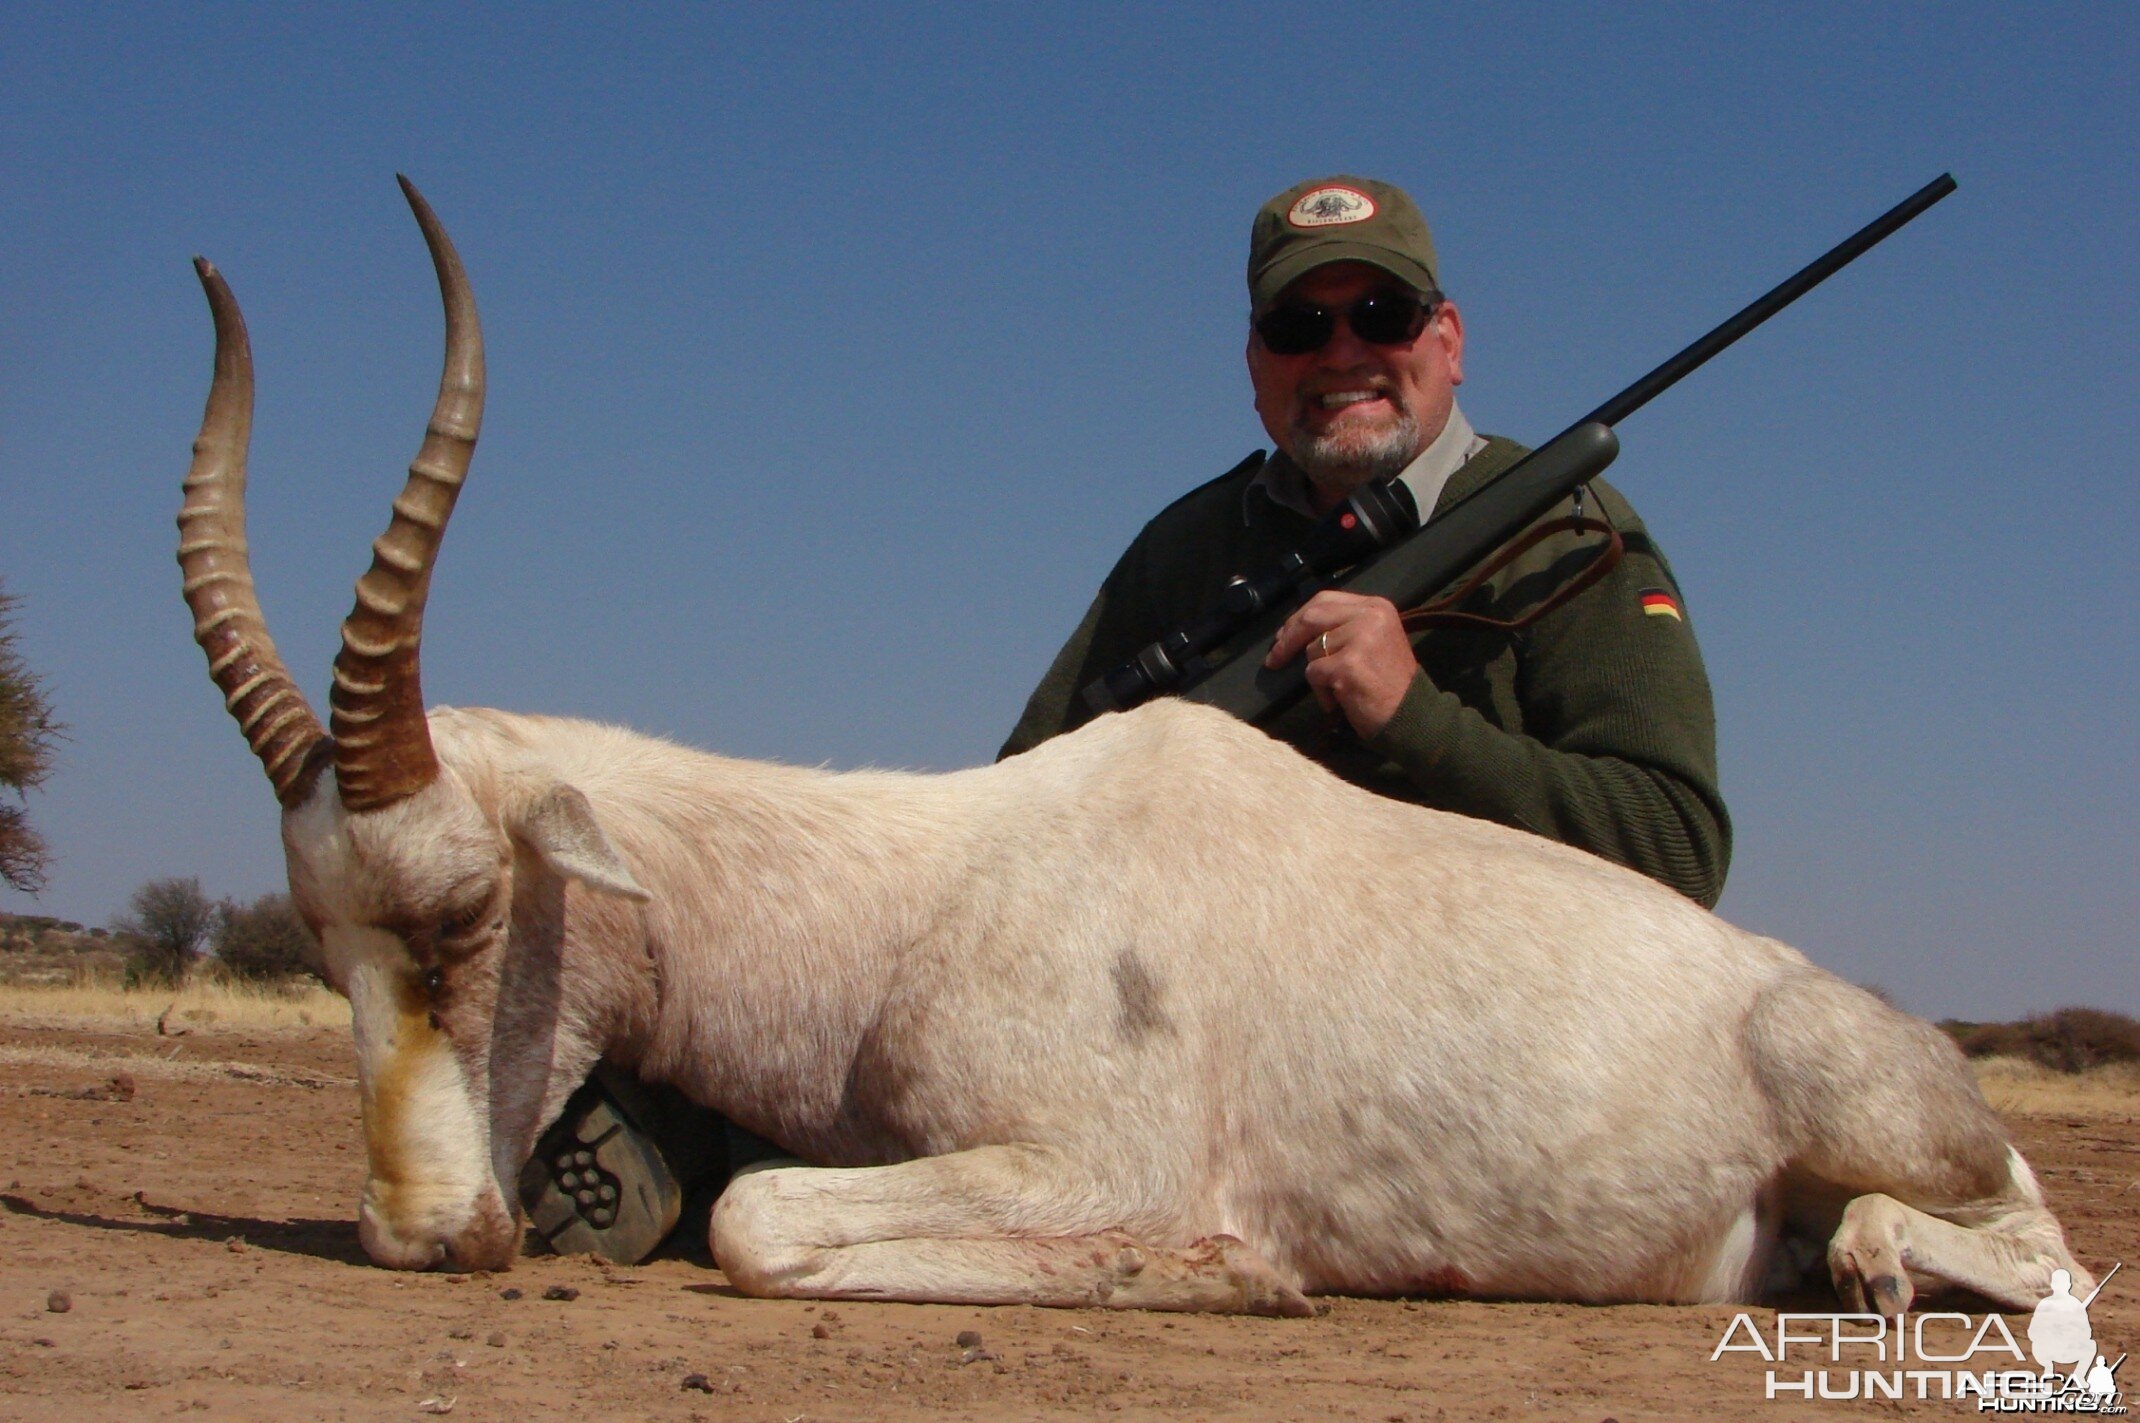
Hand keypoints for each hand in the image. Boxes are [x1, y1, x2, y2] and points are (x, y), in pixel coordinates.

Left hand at [1265, 590, 1418, 738]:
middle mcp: (1370, 617)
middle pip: (1312, 617)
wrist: (1410, 714)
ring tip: (1338, 688)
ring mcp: (1360, 639)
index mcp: (1376, 607)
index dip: (1298, 617)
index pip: (1325, 600)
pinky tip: (1340, 700)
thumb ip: (1345, 626)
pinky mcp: (1348, 664)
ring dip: (1317, 675)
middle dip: (1287, 639)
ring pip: (1311, 650)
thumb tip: (1297, 628)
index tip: (1283, 634)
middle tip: (1274, 658)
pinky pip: (1314, 674)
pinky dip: (1321, 692)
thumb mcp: (1375, 640)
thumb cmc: (1389, 683)